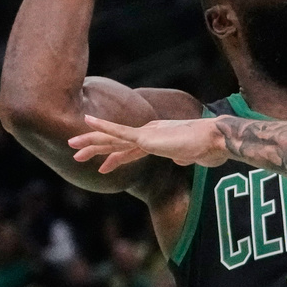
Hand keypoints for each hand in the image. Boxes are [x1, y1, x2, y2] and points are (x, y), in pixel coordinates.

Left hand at [69, 115, 230, 172]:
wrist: (215, 139)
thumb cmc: (211, 148)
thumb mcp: (195, 157)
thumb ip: (184, 158)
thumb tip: (179, 161)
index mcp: (159, 139)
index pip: (131, 149)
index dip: (115, 157)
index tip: (103, 164)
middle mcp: (149, 134)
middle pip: (116, 141)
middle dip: (95, 147)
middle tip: (75, 151)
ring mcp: (146, 134)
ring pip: (112, 137)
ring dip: (91, 141)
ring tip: (71, 144)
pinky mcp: (146, 136)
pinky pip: (119, 131)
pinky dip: (102, 126)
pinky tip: (87, 122)